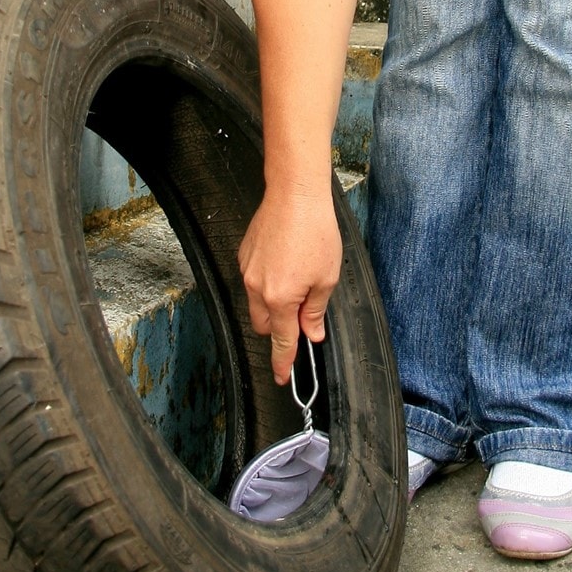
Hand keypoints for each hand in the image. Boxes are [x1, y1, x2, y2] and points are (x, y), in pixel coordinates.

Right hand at [238, 187, 341, 384]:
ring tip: (299, 280)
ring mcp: (247, 271)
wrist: (294, 194)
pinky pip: (253, 282)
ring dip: (274, 305)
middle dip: (280, 328)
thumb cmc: (314, 230)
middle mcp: (257, 288)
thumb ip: (316, 310)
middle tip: (303, 314)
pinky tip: (286, 264)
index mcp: (280, 298)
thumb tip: (311, 331)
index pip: (281, 340)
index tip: (281, 377)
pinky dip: (268, 284)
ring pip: (257, 304)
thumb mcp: (326, 277)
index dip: (282, 361)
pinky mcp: (244, 256)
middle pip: (263, 326)